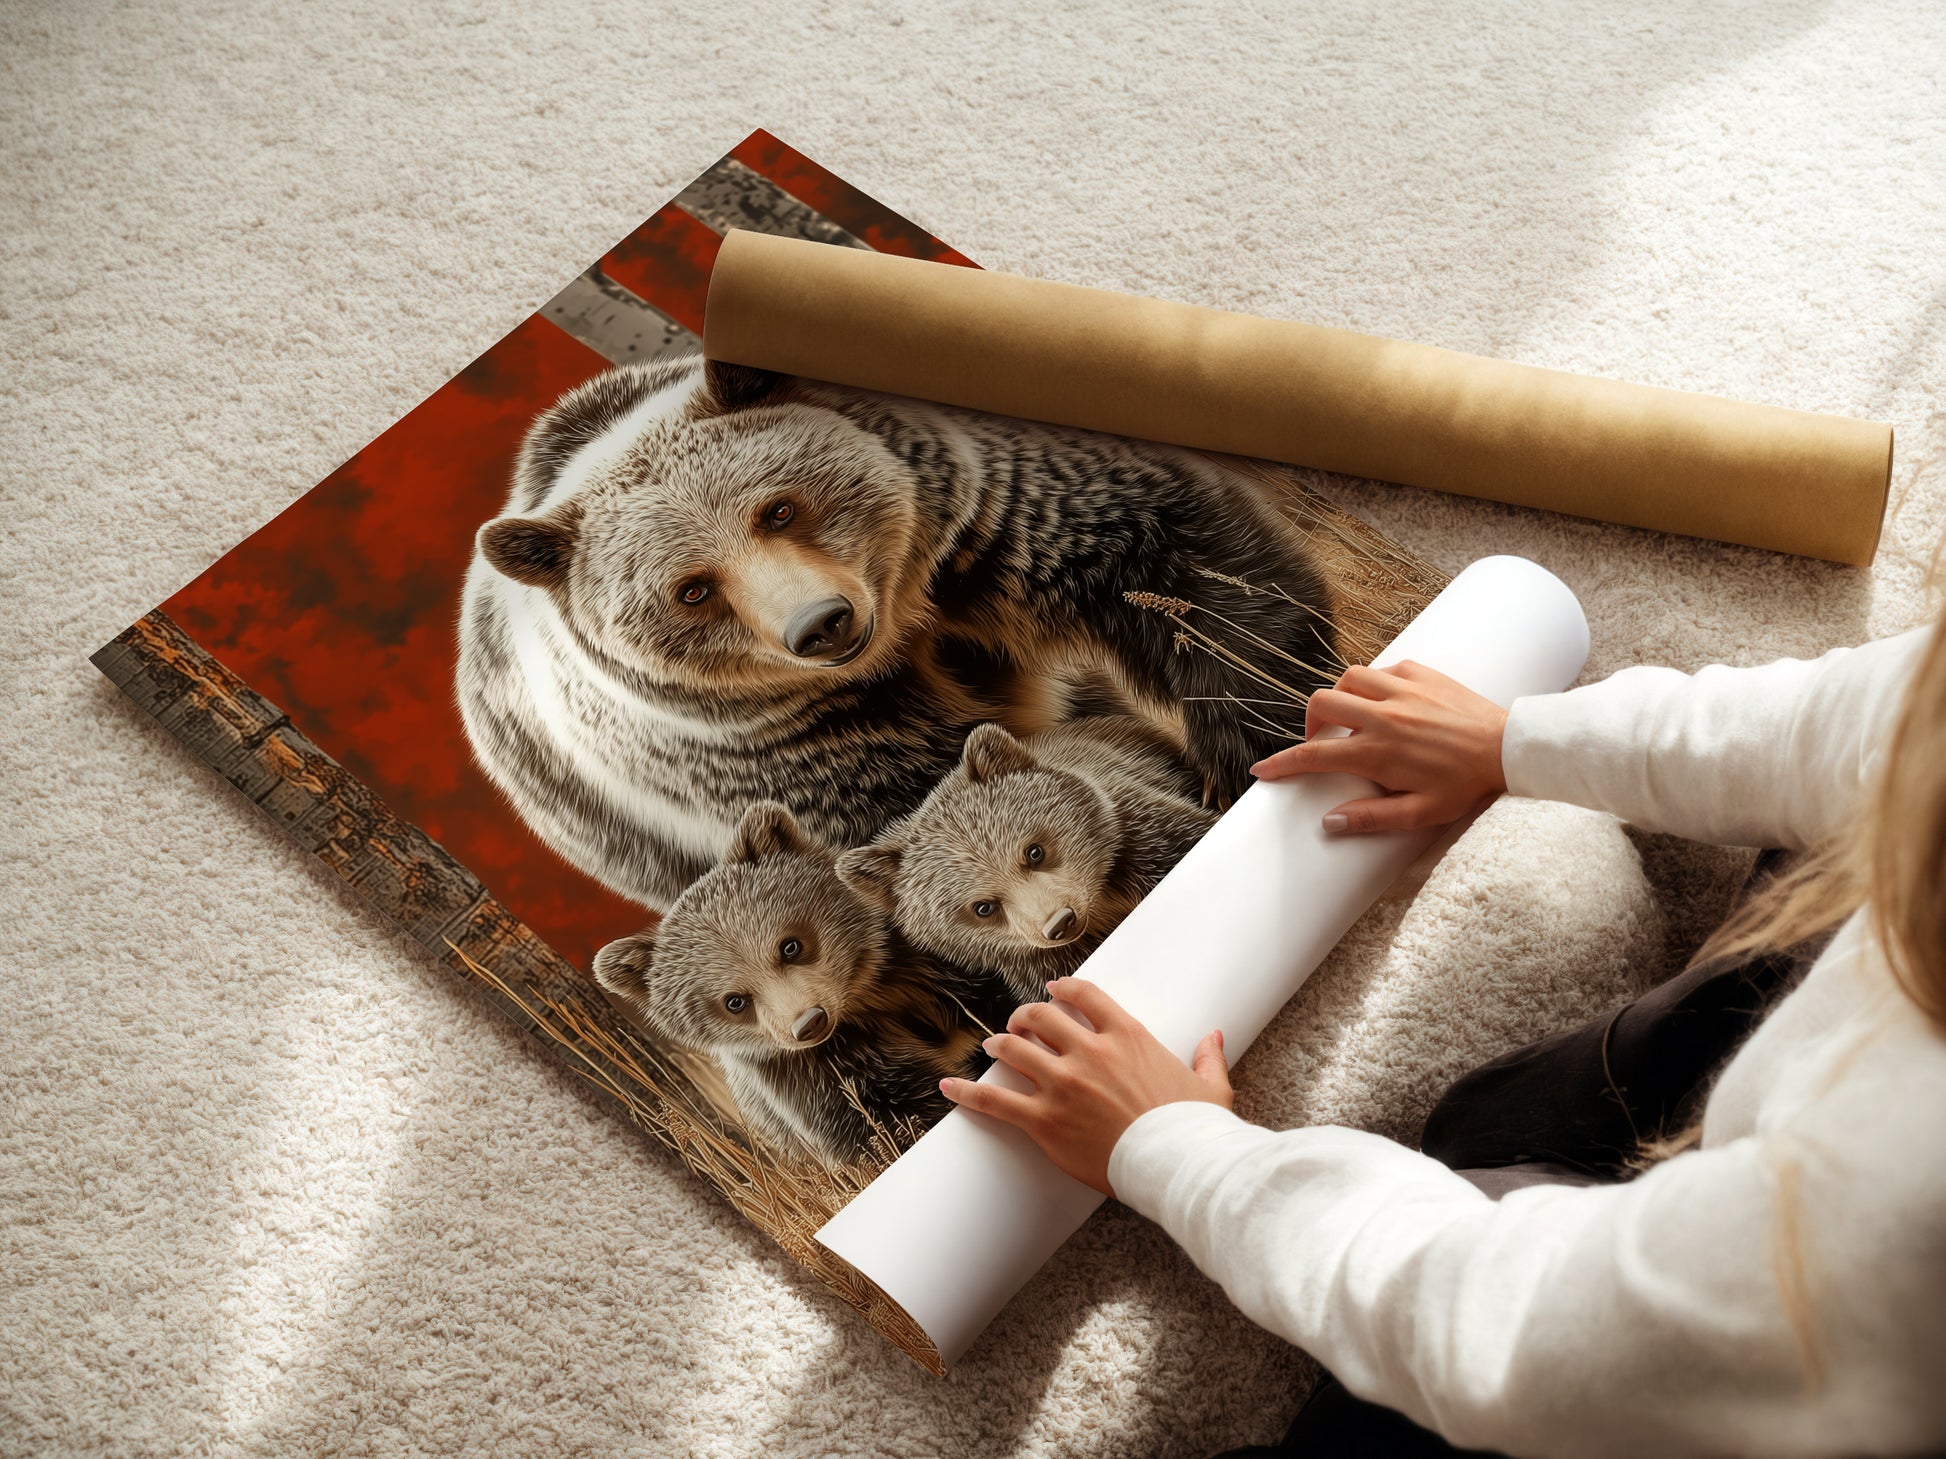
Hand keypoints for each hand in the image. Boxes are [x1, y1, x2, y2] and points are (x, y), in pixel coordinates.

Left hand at [939, 978, 1231, 1196]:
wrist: (1178, 1165)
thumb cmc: (1194, 1129)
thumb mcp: (1210, 1087)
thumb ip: (1208, 1057)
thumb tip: (1214, 1037)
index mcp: (1127, 1037)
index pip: (1085, 996)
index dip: (1063, 989)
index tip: (1053, 990)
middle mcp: (1090, 1052)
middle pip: (1040, 1017)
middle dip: (1025, 1016)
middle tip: (1019, 1023)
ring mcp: (1063, 1084)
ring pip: (1014, 1049)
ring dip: (1000, 1044)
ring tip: (993, 1046)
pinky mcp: (1045, 1120)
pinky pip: (995, 1101)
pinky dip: (968, 1092)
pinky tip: (949, 1087)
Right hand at [1249, 661, 1507, 833]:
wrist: (1509, 748)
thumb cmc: (1466, 785)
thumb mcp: (1421, 813)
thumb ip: (1372, 818)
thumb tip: (1329, 822)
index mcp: (1378, 752)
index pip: (1314, 756)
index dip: (1282, 764)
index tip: (1263, 771)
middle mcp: (1383, 715)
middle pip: (1322, 704)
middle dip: (1310, 723)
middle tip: (1322, 742)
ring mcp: (1402, 690)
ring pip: (1348, 679)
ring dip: (1341, 697)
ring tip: (1351, 718)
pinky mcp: (1422, 673)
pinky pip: (1383, 669)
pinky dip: (1374, 683)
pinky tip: (1386, 701)